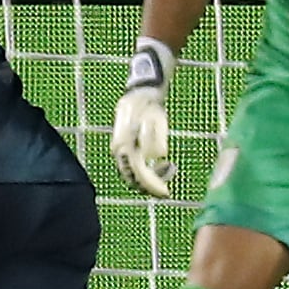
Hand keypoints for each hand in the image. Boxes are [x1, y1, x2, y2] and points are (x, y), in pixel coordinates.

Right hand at [111, 84, 172, 198]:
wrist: (140, 95)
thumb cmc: (149, 106)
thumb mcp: (157, 118)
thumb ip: (157, 136)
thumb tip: (160, 154)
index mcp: (124, 144)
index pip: (138, 173)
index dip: (151, 185)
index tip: (165, 192)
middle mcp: (119, 151)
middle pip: (133, 179)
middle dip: (150, 188)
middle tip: (166, 192)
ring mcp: (121, 152)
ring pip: (133, 176)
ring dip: (149, 180)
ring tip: (169, 170)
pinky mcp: (125, 151)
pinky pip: (135, 169)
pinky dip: (148, 173)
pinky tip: (163, 166)